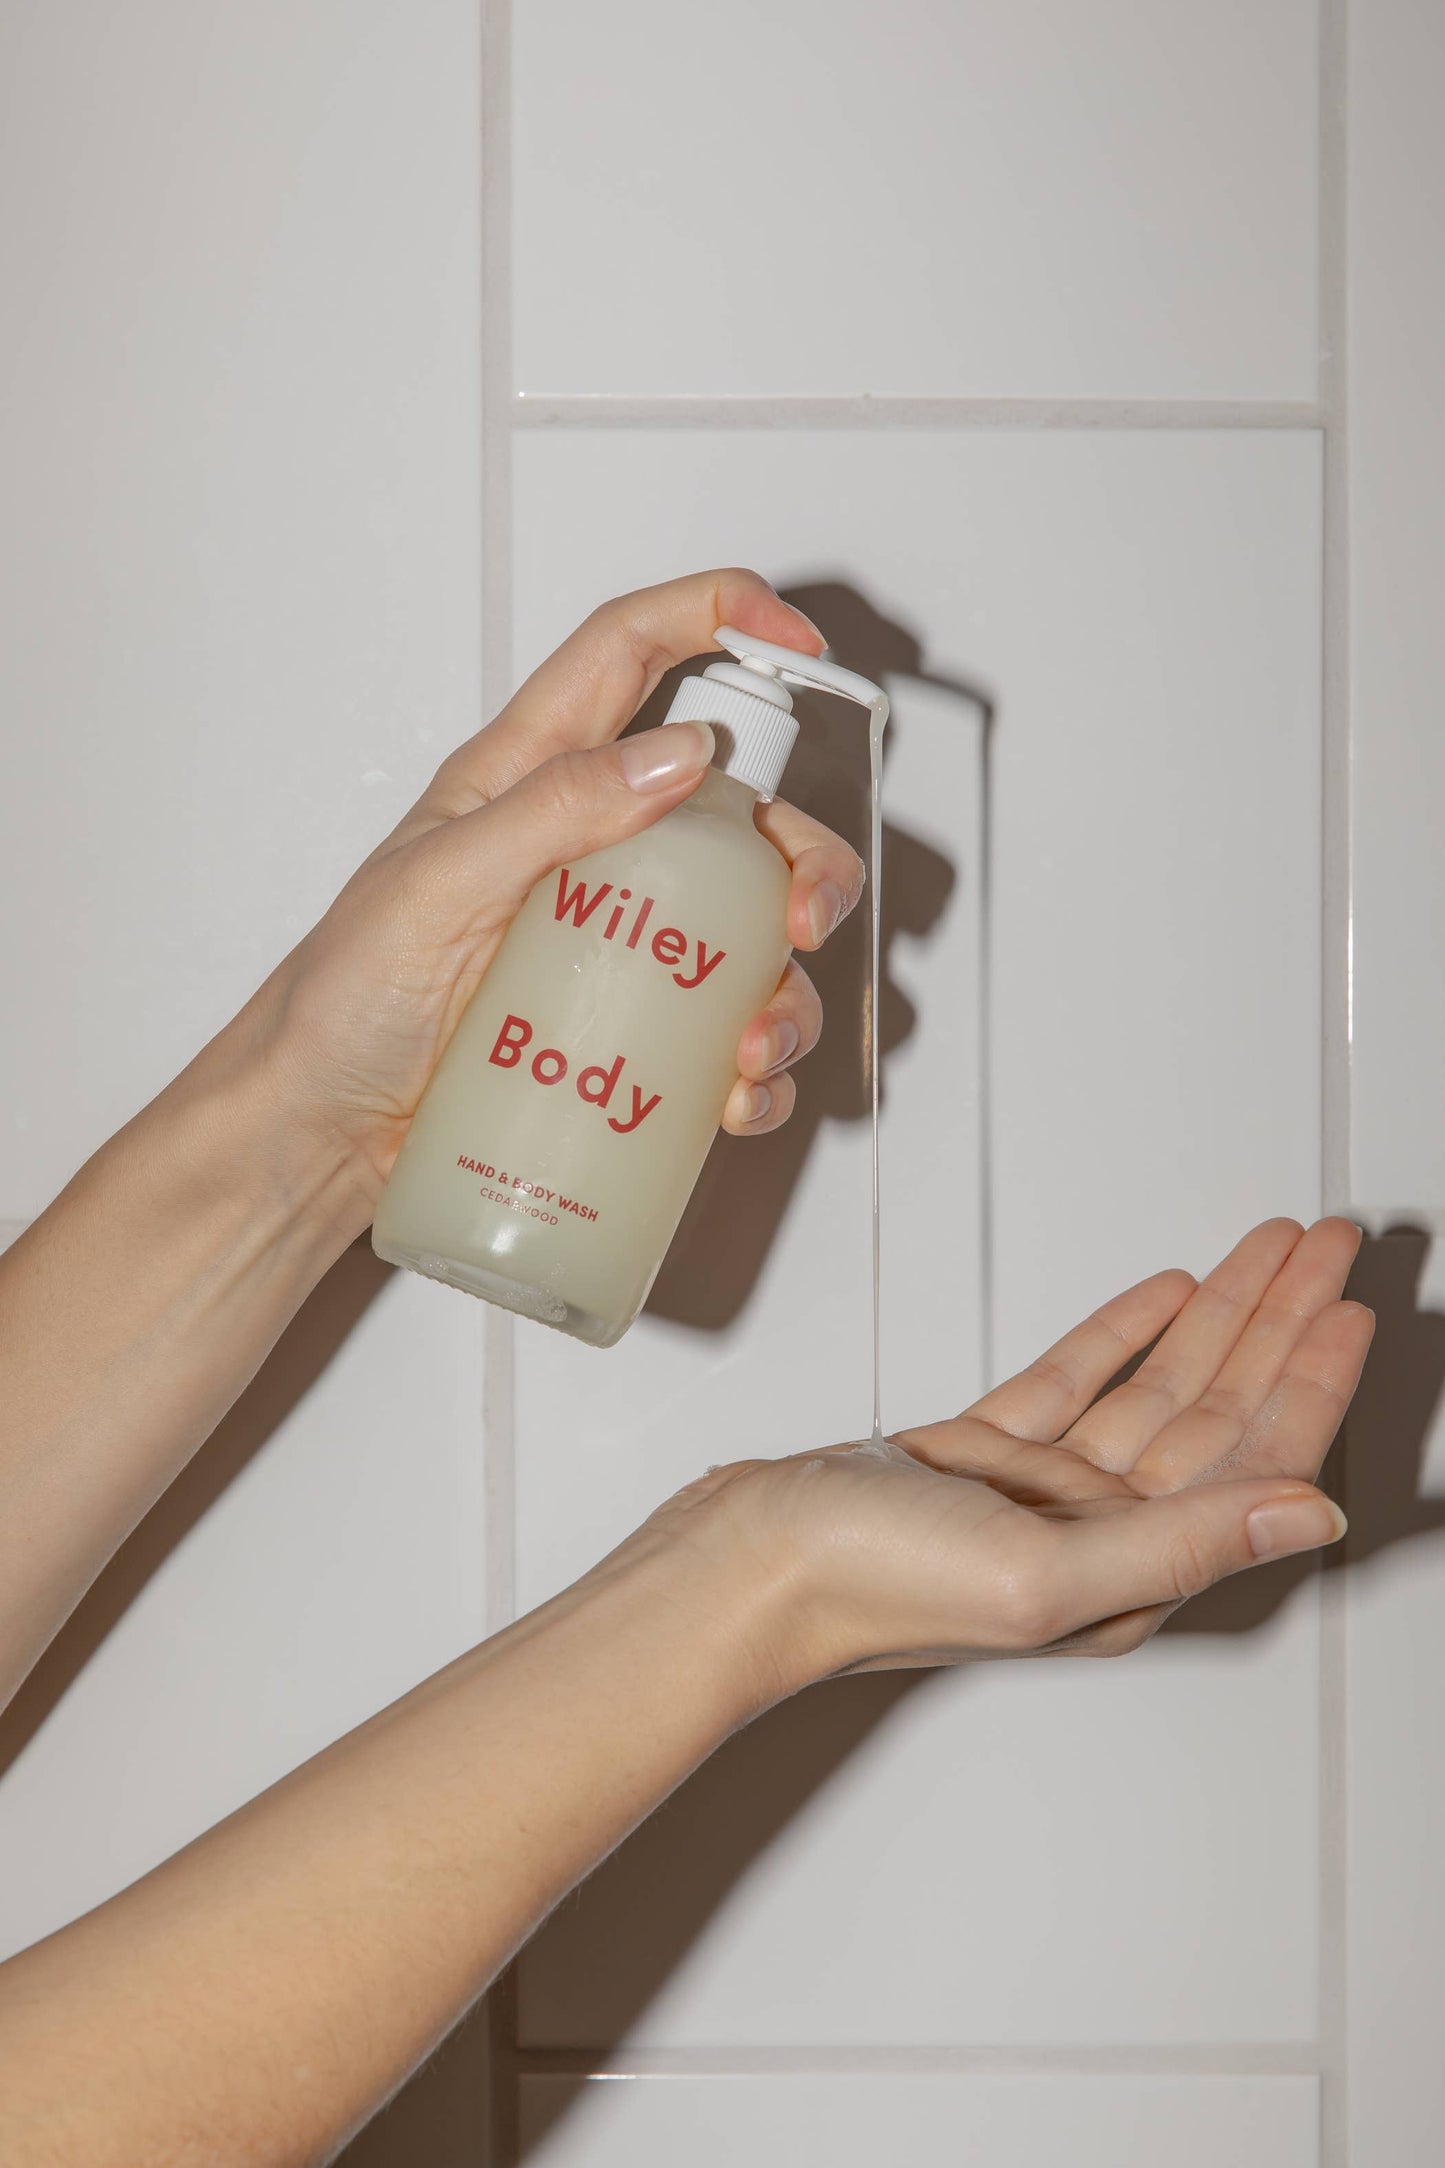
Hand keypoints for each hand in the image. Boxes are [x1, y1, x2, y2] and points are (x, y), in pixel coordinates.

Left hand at [241, 570, 862, 1224]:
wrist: (317, 1133)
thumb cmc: (342, 1001)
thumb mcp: (435, 886)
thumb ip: (552, 809)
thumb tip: (679, 753)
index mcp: (530, 778)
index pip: (633, 655)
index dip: (719, 617)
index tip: (799, 642)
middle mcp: (591, 851)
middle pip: (742, 816)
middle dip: (804, 859)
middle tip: (803, 918)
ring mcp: (617, 948)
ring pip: (753, 938)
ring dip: (786, 990)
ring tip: (751, 1047)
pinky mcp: (626, 1037)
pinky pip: (725, 1040)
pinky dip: (756, 1073)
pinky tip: (733, 1099)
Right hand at [663, 1218, 1371, 1684]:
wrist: (746, 1563)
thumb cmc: (869, 1585)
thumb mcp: (1044, 1570)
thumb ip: (1183, 1542)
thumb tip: (1312, 1517)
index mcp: (1126, 1577)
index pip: (1253, 1465)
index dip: (1309, 1383)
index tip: (1347, 1309)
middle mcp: (1097, 1538)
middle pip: (1217, 1413)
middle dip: (1276, 1325)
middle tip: (1326, 1249)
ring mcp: (1039, 1493)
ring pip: (1155, 1387)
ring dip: (1214, 1316)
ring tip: (1262, 1251)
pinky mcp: (980, 1455)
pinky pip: (1077, 1381)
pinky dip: (1123, 1333)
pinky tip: (1161, 1295)